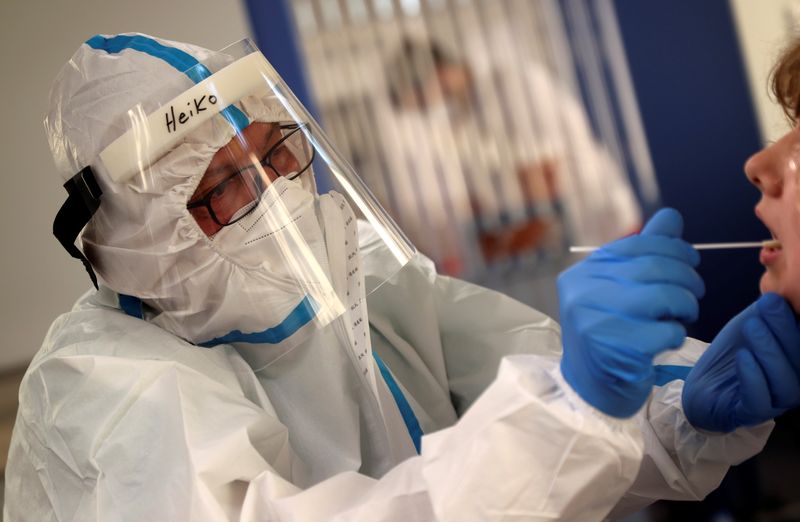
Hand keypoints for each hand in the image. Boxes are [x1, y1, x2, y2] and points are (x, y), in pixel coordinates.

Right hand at [558, 208, 704, 417]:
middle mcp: (583, 293)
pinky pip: (668, 330)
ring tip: (681, 316)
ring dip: (685, 306)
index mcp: (581, 274)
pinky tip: (665, 340)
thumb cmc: (609, 335)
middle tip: (694, 293)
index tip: (691, 261)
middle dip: (686, 278)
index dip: (673, 248)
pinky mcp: (617, 349)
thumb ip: (643, 254)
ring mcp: (597, 321)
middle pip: (653, 268)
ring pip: (665, 296)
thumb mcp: (618, 290)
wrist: (589, 390)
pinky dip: (676, 334)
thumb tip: (671, 217)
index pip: (635, 245)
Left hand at [682, 292, 799, 432]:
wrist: (702, 385)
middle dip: (785, 330)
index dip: (796, 323)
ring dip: (769, 350)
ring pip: (785, 381)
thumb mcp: (752, 324)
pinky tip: (744, 356)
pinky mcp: (752, 414)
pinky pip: (760, 400)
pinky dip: (753, 376)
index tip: (781, 298)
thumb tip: (781, 288)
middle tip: (767, 305)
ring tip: (752, 326)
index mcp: (798, 362)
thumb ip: (770, 310)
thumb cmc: (734, 353)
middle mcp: (794, 383)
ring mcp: (776, 402)